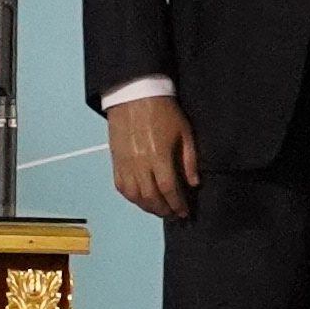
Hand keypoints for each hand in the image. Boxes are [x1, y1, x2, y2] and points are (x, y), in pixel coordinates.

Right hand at [108, 96, 200, 220]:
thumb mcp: (184, 132)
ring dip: (148, 207)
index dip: (177, 204)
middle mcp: (139, 163)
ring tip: (159, 210)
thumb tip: (193, 183)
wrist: (134, 94)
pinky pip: (121, 186)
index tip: (185, 212)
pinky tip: (141, 199)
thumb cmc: (162, 110)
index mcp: (158, 155)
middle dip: (164, 210)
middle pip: (151, 197)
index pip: (168, 189)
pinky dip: (132, 198)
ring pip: (134, 196)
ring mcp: (125, 163)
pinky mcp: (116, 160)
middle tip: (174, 214)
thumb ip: (189, 160)